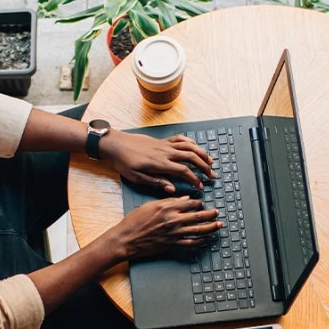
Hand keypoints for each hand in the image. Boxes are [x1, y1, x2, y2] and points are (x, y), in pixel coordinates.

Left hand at [100, 132, 215, 192]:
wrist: (116, 144)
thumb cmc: (124, 162)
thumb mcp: (137, 177)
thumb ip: (156, 182)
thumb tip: (172, 189)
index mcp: (160, 164)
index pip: (184, 171)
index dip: (195, 179)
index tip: (201, 186)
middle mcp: (165, 152)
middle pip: (191, 157)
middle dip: (204, 167)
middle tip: (212, 175)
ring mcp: (165, 145)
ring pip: (189, 146)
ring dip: (202, 153)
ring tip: (210, 161)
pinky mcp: (162, 140)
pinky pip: (180, 139)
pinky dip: (190, 142)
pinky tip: (196, 147)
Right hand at [104, 197, 220, 259]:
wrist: (126, 239)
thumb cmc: (134, 221)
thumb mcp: (150, 205)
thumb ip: (168, 201)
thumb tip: (185, 199)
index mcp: (167, 207)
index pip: (189, 203)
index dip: (198, 203)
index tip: (202, 204)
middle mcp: (173, 220)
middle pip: (198, 216)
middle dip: (210, 214)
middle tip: (217, 212)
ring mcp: (174, 233)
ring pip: (198, 230)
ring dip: (211, 227)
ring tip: (219, 225)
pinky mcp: (172, 244)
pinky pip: (191, 243)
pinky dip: (201, 241)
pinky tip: (207, 239)